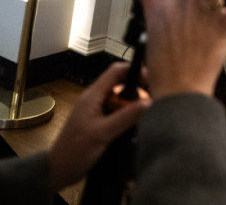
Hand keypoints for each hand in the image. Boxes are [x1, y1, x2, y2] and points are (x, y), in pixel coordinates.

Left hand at [47, 62, 148, 189]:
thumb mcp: (102, 133)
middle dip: (137, 89)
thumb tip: (149, 102)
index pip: (116, 71)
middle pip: (120, 83)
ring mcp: (95, 110)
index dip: (134, 71)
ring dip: (132, 103)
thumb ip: (126, 117)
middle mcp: (94, 99)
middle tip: (151, 100)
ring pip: (119, 98)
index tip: (151, 81)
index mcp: (92, 96)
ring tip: (146, 112)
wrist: (58, 170)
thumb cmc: (75, 151)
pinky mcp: (98, 121)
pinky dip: (127, 114)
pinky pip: (117, 110)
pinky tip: (135, 124)